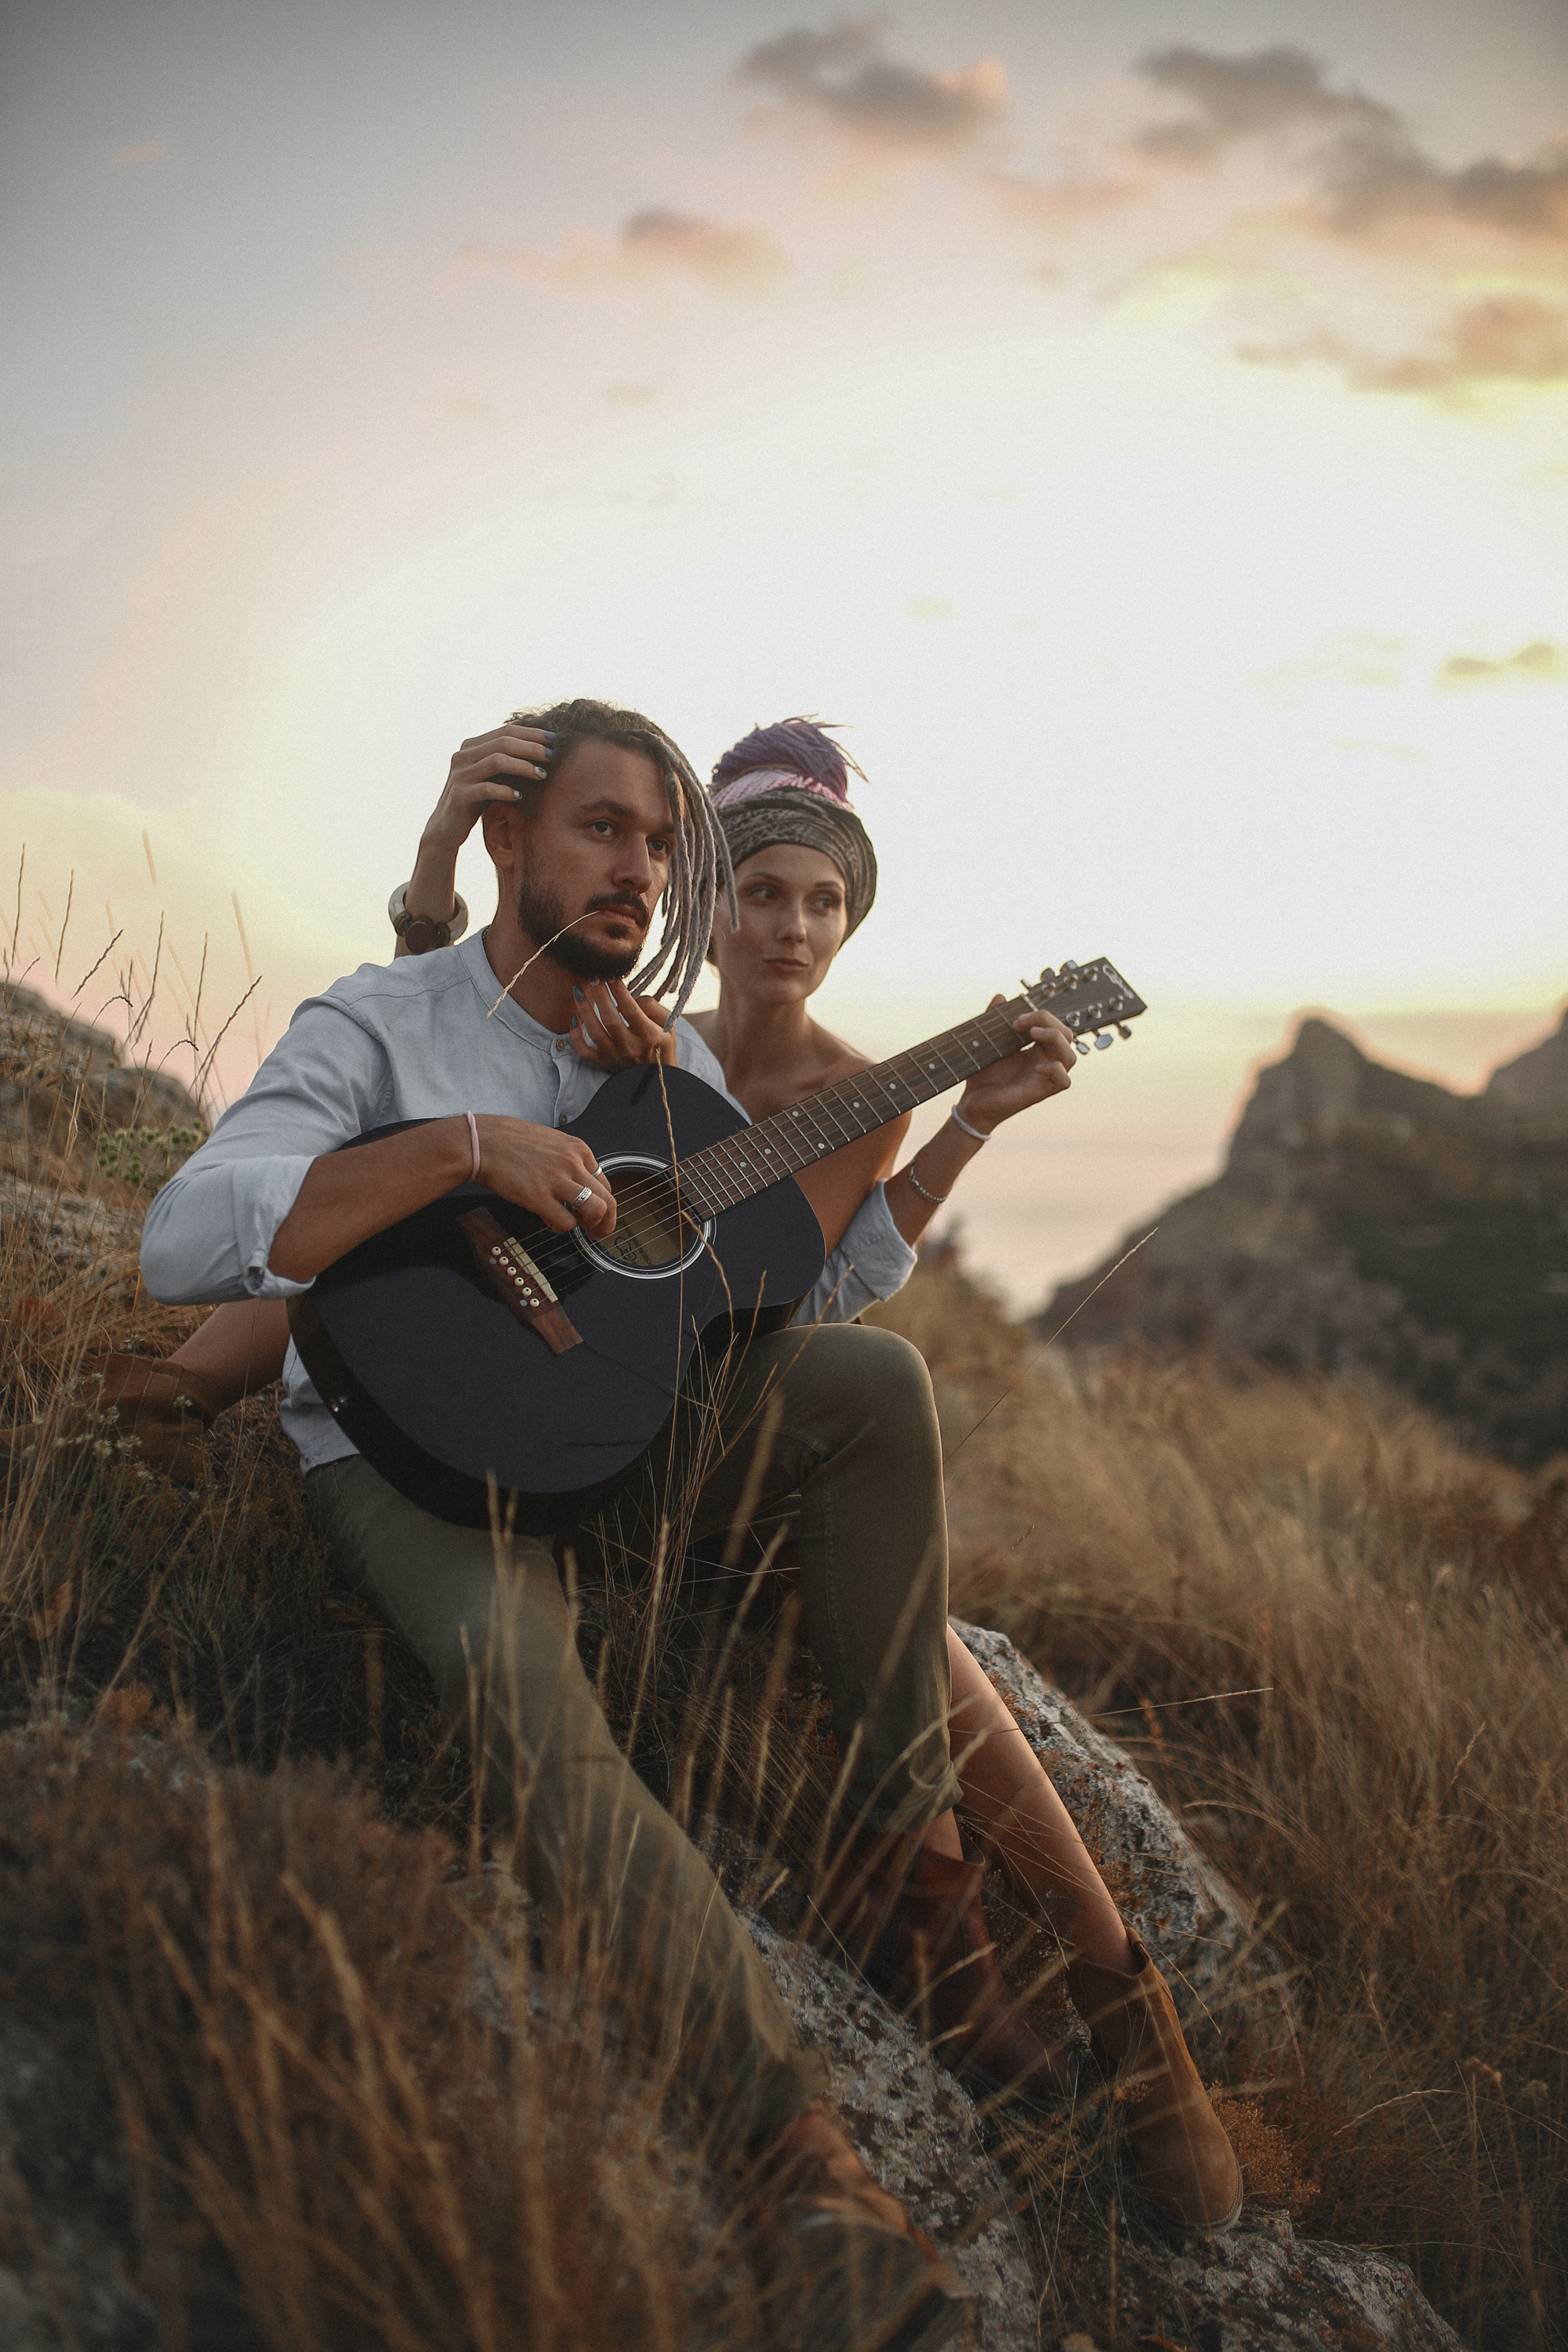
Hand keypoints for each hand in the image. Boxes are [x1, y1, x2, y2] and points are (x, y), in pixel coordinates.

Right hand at [422, 723, 553, 857]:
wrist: (447, 826)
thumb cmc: (474, 798)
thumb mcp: (486, 771)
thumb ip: (499, 750)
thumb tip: (519, 724)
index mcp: (471, 746)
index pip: (505, 731)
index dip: (531, 733)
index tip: (554, 739)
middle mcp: (463, 756)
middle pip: (503, 743)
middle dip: (531, 748)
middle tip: (553, 756)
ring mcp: (460, 775)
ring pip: (496, 761)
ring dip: (523, 767)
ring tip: (542, 774)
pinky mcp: (460, 795)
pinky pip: (486, 789)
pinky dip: (506, 791)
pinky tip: (520, 796)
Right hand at [473, 1116, 616, 1236]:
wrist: (485, 1142)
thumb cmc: (513, 1142)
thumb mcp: (552, 1142)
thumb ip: (570, 1161)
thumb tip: (581, 1183)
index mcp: (578, 1149)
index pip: (605, 1183)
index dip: (603, 1203)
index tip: (597, 1213)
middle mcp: (573, 1163)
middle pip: (608, 1200)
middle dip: (606, 1222)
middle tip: (597, 1232)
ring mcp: (557, 1180)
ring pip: (595, 1211)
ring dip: (589, 1226)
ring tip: (578, 1227)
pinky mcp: (538, 1196)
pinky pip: (565, 1223)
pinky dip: (561, 1227)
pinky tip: (550, 1220)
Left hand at [567, 979, 677, 1070]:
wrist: (658, 1076)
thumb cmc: (662, 1043)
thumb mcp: (668, 1024)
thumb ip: (653, 1007)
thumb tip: (633, 997)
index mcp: (649, 1035)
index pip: (631, 1010)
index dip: (619, 992)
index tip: (611, 974)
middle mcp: (631, 1047)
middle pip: (610, 1020)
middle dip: (600, 996)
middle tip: (593, 976)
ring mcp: (615, 1056)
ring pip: (595, 1033)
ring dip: (584, 1010)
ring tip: (578, 990)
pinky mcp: (603, 1063)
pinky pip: (584, 1052)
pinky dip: (575, 1037)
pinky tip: (574, 1018)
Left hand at [955, 997, 1074, 1133]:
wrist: (972, 1102)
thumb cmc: (982, 1075)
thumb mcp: (987, 1043)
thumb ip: (994, 1019)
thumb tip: (1000, 997)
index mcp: (1036, 1049)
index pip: (1055, 1026)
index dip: (1041, 1016)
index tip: (1016, 1018)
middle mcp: (1045, 1061)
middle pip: (1067, 1035)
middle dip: (1048, 1021)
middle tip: (1021, 1024)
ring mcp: (1044, 1077)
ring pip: (1071, 1056)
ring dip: (1055, 1039)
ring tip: (1033, 1034)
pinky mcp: (1041, 1092)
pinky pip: (1064, 1081)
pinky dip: (1055, 1070)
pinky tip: (1036, 1066)